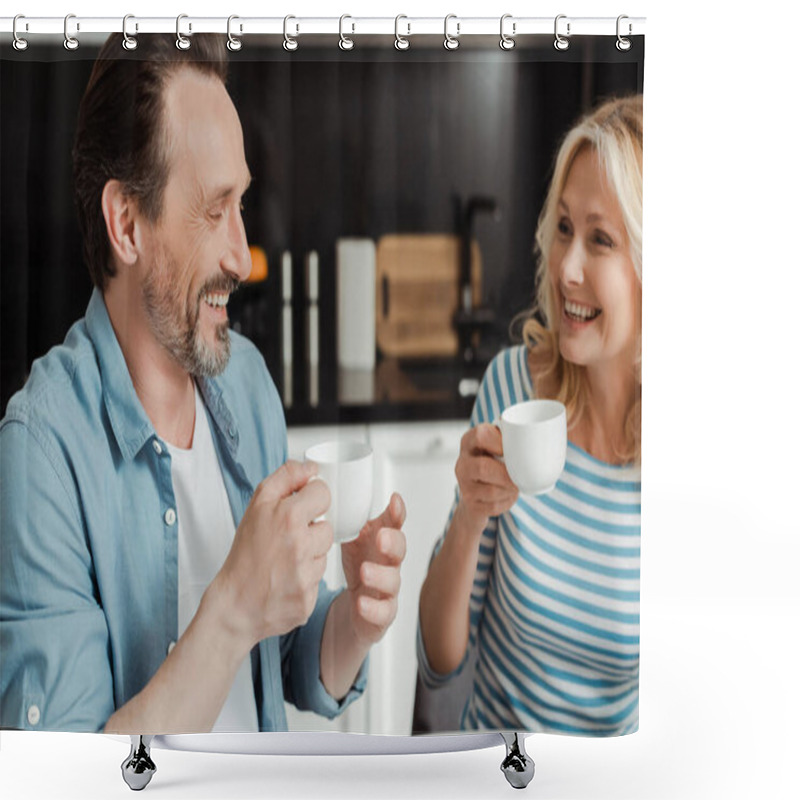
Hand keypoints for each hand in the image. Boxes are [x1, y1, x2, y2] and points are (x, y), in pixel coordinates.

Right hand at [209, 460, 333, 653]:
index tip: (301, 508)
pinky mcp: (308, 598)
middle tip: (288, 539)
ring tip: (286, 560)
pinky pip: (319, 579)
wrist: (234, 604)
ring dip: (310, 555)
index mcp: (287, 517)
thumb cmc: (245, 554)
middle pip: (328, 526)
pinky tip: (287, 579)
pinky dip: (306, 578)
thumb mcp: (257, 505)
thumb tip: (311, 468)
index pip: (323, 492)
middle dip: (311, 530)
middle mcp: (299, 545)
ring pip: (325, 553)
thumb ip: (286, 478)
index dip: (312, 499)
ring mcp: (305, 574)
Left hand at [340, 493, 406, 646]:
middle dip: (393, 542)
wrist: (357, 605)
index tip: (394, 501)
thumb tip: (324, 487)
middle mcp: (389, 562)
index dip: (397, 512)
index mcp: (381, 540)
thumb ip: (346, 516)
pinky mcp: (382, 613)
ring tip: (364, 571)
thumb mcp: (353, 536)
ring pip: (393, 581)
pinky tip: (361, 603)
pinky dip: (373, 608)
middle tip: (380, 537)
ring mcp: (388, 588)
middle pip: (400, 550)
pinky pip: (383, 612)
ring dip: (380, 575)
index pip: (394, 523)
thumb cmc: (358, 563)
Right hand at [455, 424, 517, 533]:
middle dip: (507, 475)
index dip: (500, 442)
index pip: (480, 436)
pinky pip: (493, 506)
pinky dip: (507, 502)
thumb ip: (512, 434)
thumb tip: (545, 430)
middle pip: (483, 468)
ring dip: (510, 490)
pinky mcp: (470, 504)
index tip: (514, 449)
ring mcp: (463, 485)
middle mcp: (462, 463)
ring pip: (492, 491)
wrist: (477, 493)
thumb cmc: (494, 463)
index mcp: (469, 442)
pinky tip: (508, 496)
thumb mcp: (498, 445)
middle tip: (521, 476)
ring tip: (515, 485)